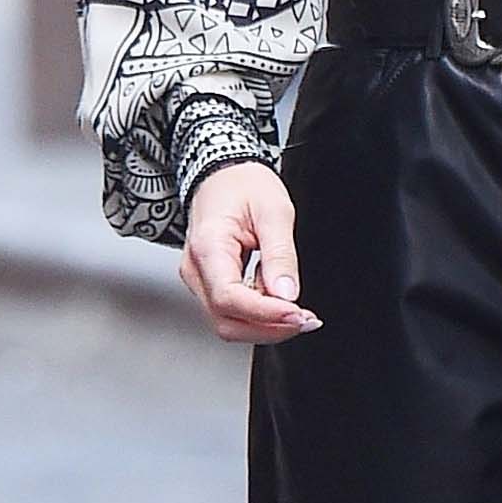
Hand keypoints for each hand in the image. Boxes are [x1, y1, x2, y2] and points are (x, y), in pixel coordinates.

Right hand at [178, 163, 320, 347]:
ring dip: (266, 325)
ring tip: (298, 310)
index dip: (266, 314)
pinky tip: (280, 302)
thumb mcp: (274, 211)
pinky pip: (231, 311)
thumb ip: (280, 255)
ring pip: (228, 322)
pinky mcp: (210, 283)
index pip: (230, 299)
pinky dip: (259, 315)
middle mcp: (195, 269)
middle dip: (269, 328)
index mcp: (208, 247)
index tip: (298, 314)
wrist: (223, 173)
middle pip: (226, 321)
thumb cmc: (243, 184)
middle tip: (306, 320)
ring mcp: (199, 279)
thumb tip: (287, 295)